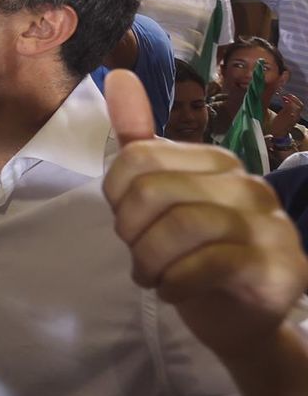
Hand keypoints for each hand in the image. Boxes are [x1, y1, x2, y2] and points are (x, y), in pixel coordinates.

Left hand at [102, 70, 307, 360]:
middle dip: (132, 231)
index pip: (139, 157)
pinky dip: (175, 282)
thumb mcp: (158, 197)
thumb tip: (118, 74)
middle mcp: (248, 185)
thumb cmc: (192, 255)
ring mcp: (269, 225)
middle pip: (155, 190)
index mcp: (217, 162)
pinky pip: (208, 264)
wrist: (238, 321)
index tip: (127, 223)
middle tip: (139, 256)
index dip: (117, 196)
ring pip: (182, 226)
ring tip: (152, 276)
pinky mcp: (278, 267)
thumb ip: (138, 138)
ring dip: (150, 260)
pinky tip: (172, 291)